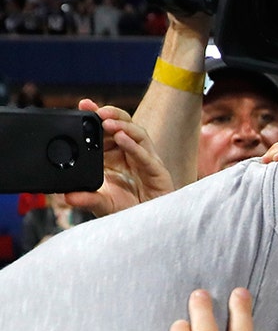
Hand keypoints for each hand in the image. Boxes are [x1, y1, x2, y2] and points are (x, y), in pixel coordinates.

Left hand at [66, 99, 175, 215]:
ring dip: (123, 126)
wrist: (147, 225)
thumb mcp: (101, 203)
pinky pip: (146, 156)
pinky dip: (133, 146)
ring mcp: (147, 161)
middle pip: (125, 126)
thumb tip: (65, 196)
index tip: (84, 105)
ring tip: (107, 123)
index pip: (108, 130)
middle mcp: (133, 154)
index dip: (98, 116)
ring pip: (139, 135)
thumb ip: (85, 198)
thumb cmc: (127, 209)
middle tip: (95, 110)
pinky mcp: (158, 172)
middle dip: (112, 115)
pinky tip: (122, 139)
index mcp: (117, 156)